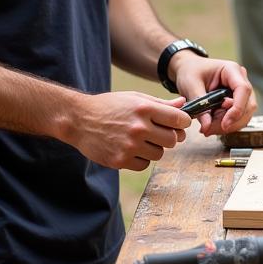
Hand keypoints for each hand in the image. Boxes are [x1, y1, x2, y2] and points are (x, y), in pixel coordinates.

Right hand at [66, 91, 191, 170]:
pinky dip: (141, 159)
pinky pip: (144, 165)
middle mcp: (138, 128)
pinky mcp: (120, 160)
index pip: (179, 119)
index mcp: (144, 109)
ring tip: (141, 139)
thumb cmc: (110, 106)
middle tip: (161, 133)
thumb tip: (184, 103)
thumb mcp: (135, 98)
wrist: (78, 119)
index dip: (183, 122)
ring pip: (159, 154)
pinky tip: (131, 149)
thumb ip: (161, 103)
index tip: (180, 123)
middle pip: (173, 140)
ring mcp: (129, 146)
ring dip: (154, 148)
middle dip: (171, 137)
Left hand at [173, 55, 256, 134]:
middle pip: (247, 105)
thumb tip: (207, 127)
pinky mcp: (238, 102)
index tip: (224, 124)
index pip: (243, 90)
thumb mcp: (191, 86)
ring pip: (245, 115)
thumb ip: (200, 106)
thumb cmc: (190, 73)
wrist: (189, 69)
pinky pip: (238, 118)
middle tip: (208, 129)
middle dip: (230, 121)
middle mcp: (241, 80)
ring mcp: (241, 92)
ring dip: (227, 126)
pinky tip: (211, 126)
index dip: (237, 109)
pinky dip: (226, 125)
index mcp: (232, 70)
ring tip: (207, 128)